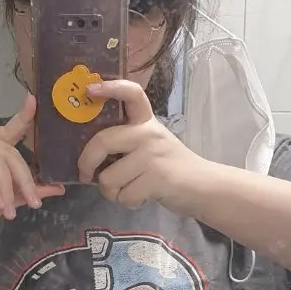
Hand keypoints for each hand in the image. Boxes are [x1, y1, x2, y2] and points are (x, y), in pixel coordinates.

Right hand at [0, 96, 63, 252]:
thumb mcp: (3, 202)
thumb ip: (24, 191)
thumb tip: (58, 188)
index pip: (6, 131)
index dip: (21, 117)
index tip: (34, 101)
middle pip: (5, 149)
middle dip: (23, 177)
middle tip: (33, 202)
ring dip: (6, 187)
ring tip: (8, 211)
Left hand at [77, 80, 211, 213]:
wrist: (205, 187)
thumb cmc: (172, 167)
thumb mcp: (152, 144)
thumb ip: (127, 142)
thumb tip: (90, 153)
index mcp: (147, 122)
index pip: (132, 94)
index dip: (110, 87)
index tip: (90, 89)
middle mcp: (149, 133)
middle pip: (103, 141)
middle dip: (86, 162)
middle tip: (85, 174)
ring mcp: (153, 156)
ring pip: (108, 177)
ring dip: (112, 192)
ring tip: (128, 190)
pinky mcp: (158, 179)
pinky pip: (124, 195)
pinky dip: (127, 202)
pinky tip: (141, 197)